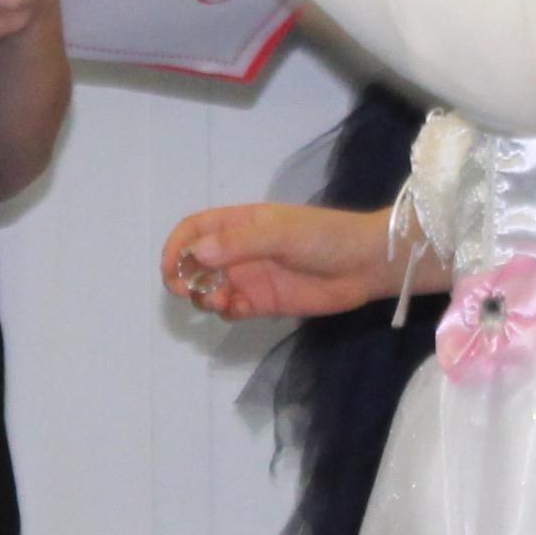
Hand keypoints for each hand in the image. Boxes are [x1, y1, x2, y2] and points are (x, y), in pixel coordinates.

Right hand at [161, 201, 401, 321]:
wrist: (365, 265)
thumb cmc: (324, 237)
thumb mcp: (280, 233)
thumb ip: (238, 243)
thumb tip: (194, 255)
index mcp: (240, 223)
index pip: (194, 230)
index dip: (177, 247)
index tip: (171, 269)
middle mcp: (239, 250)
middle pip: (195, 263)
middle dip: (185, 277)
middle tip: (188, 291)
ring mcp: (250, 277)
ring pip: (211, 288)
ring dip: (205, 296)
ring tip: (220, 300)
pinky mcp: (263, 302)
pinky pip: (232, 309)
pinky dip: (226, 311)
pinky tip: (237, 310)